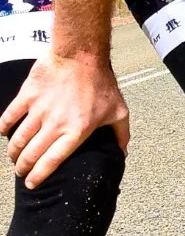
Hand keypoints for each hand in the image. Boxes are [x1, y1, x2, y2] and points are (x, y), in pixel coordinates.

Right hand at [0, 52, 128, 188]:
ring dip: (13, 152)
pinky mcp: (27, 95)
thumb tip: (122, 153)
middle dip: (22, 168)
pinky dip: (3, 127)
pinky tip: (5, 132)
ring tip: (15, 156)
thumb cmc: (102, 82)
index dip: (38, 176)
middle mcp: (55, 123)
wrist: (83, 52)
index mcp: (76, 130)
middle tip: (21, 170)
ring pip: (18, 140)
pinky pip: (9, 117)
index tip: (32, 183)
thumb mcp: (118, 109)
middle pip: (30, 155)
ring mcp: (39, 110)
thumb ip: (121, 133)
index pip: (51, 162)